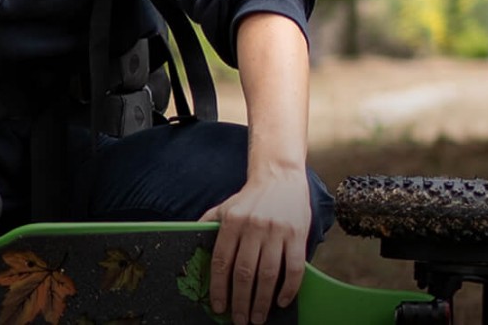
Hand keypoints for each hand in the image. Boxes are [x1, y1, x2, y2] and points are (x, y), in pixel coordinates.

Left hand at [197, 165, 311, 324]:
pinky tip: (281, 302)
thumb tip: (189, 240)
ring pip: (268, 274)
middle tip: (240, 320)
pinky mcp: (297, 235)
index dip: (219, 287)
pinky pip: (294, 268)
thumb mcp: (224, 207)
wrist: (280, 176)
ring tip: (258, 318)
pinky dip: (288, 289)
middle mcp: (254, 227)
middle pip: (244, 272)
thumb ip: (208, 224)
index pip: (222, 261)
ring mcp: (277, 231)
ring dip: (262, 301)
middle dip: (241, 301)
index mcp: (232, 222)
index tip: (218, 307)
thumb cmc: (250, 198)